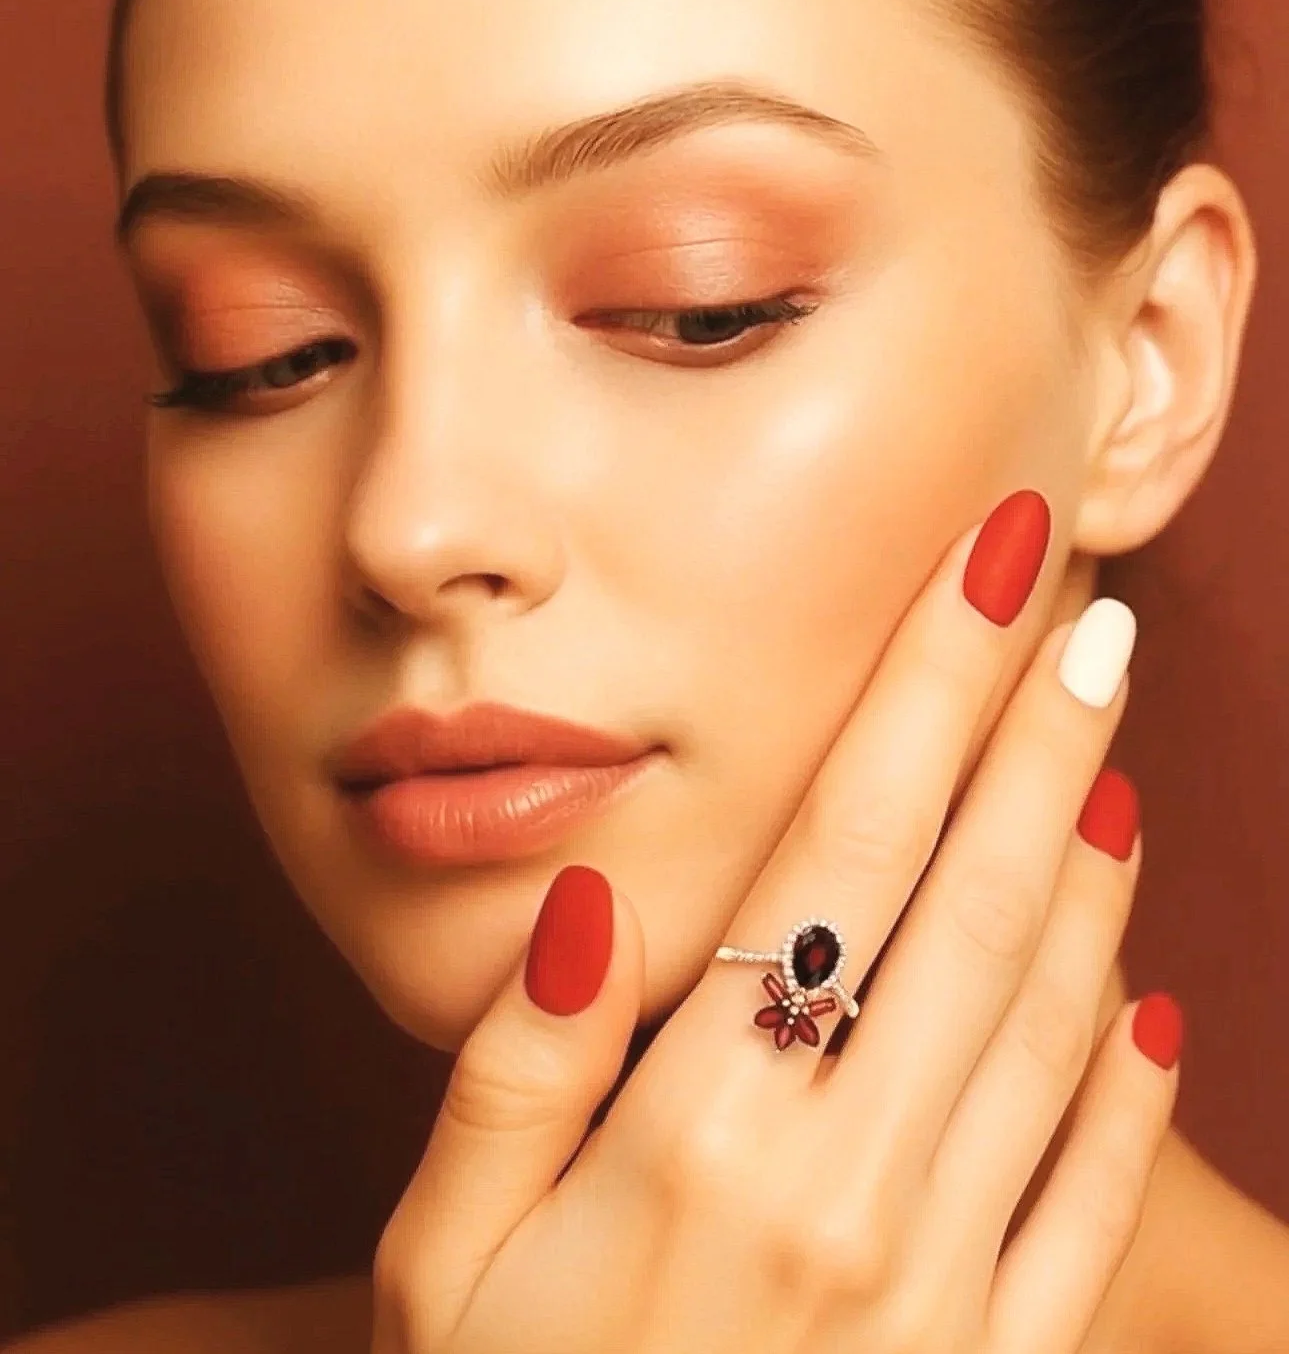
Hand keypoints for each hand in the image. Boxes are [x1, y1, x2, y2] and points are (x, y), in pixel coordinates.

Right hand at [370, 490, 1179, 1353]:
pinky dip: (1128, 1085)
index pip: (842, 849)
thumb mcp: (442, 1256)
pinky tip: (1149, 991)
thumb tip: (597, 895)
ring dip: (1090, 874)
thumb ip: (516, 1065)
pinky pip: (1089, 1204)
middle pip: (968, 904)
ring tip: (1113, 752)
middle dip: (1034, 736)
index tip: (987, 574)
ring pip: (1049, 1029)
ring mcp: (939, 1289)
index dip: (921, 693)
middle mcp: (844, 1187)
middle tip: (1090, 613)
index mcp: (701, 1133)